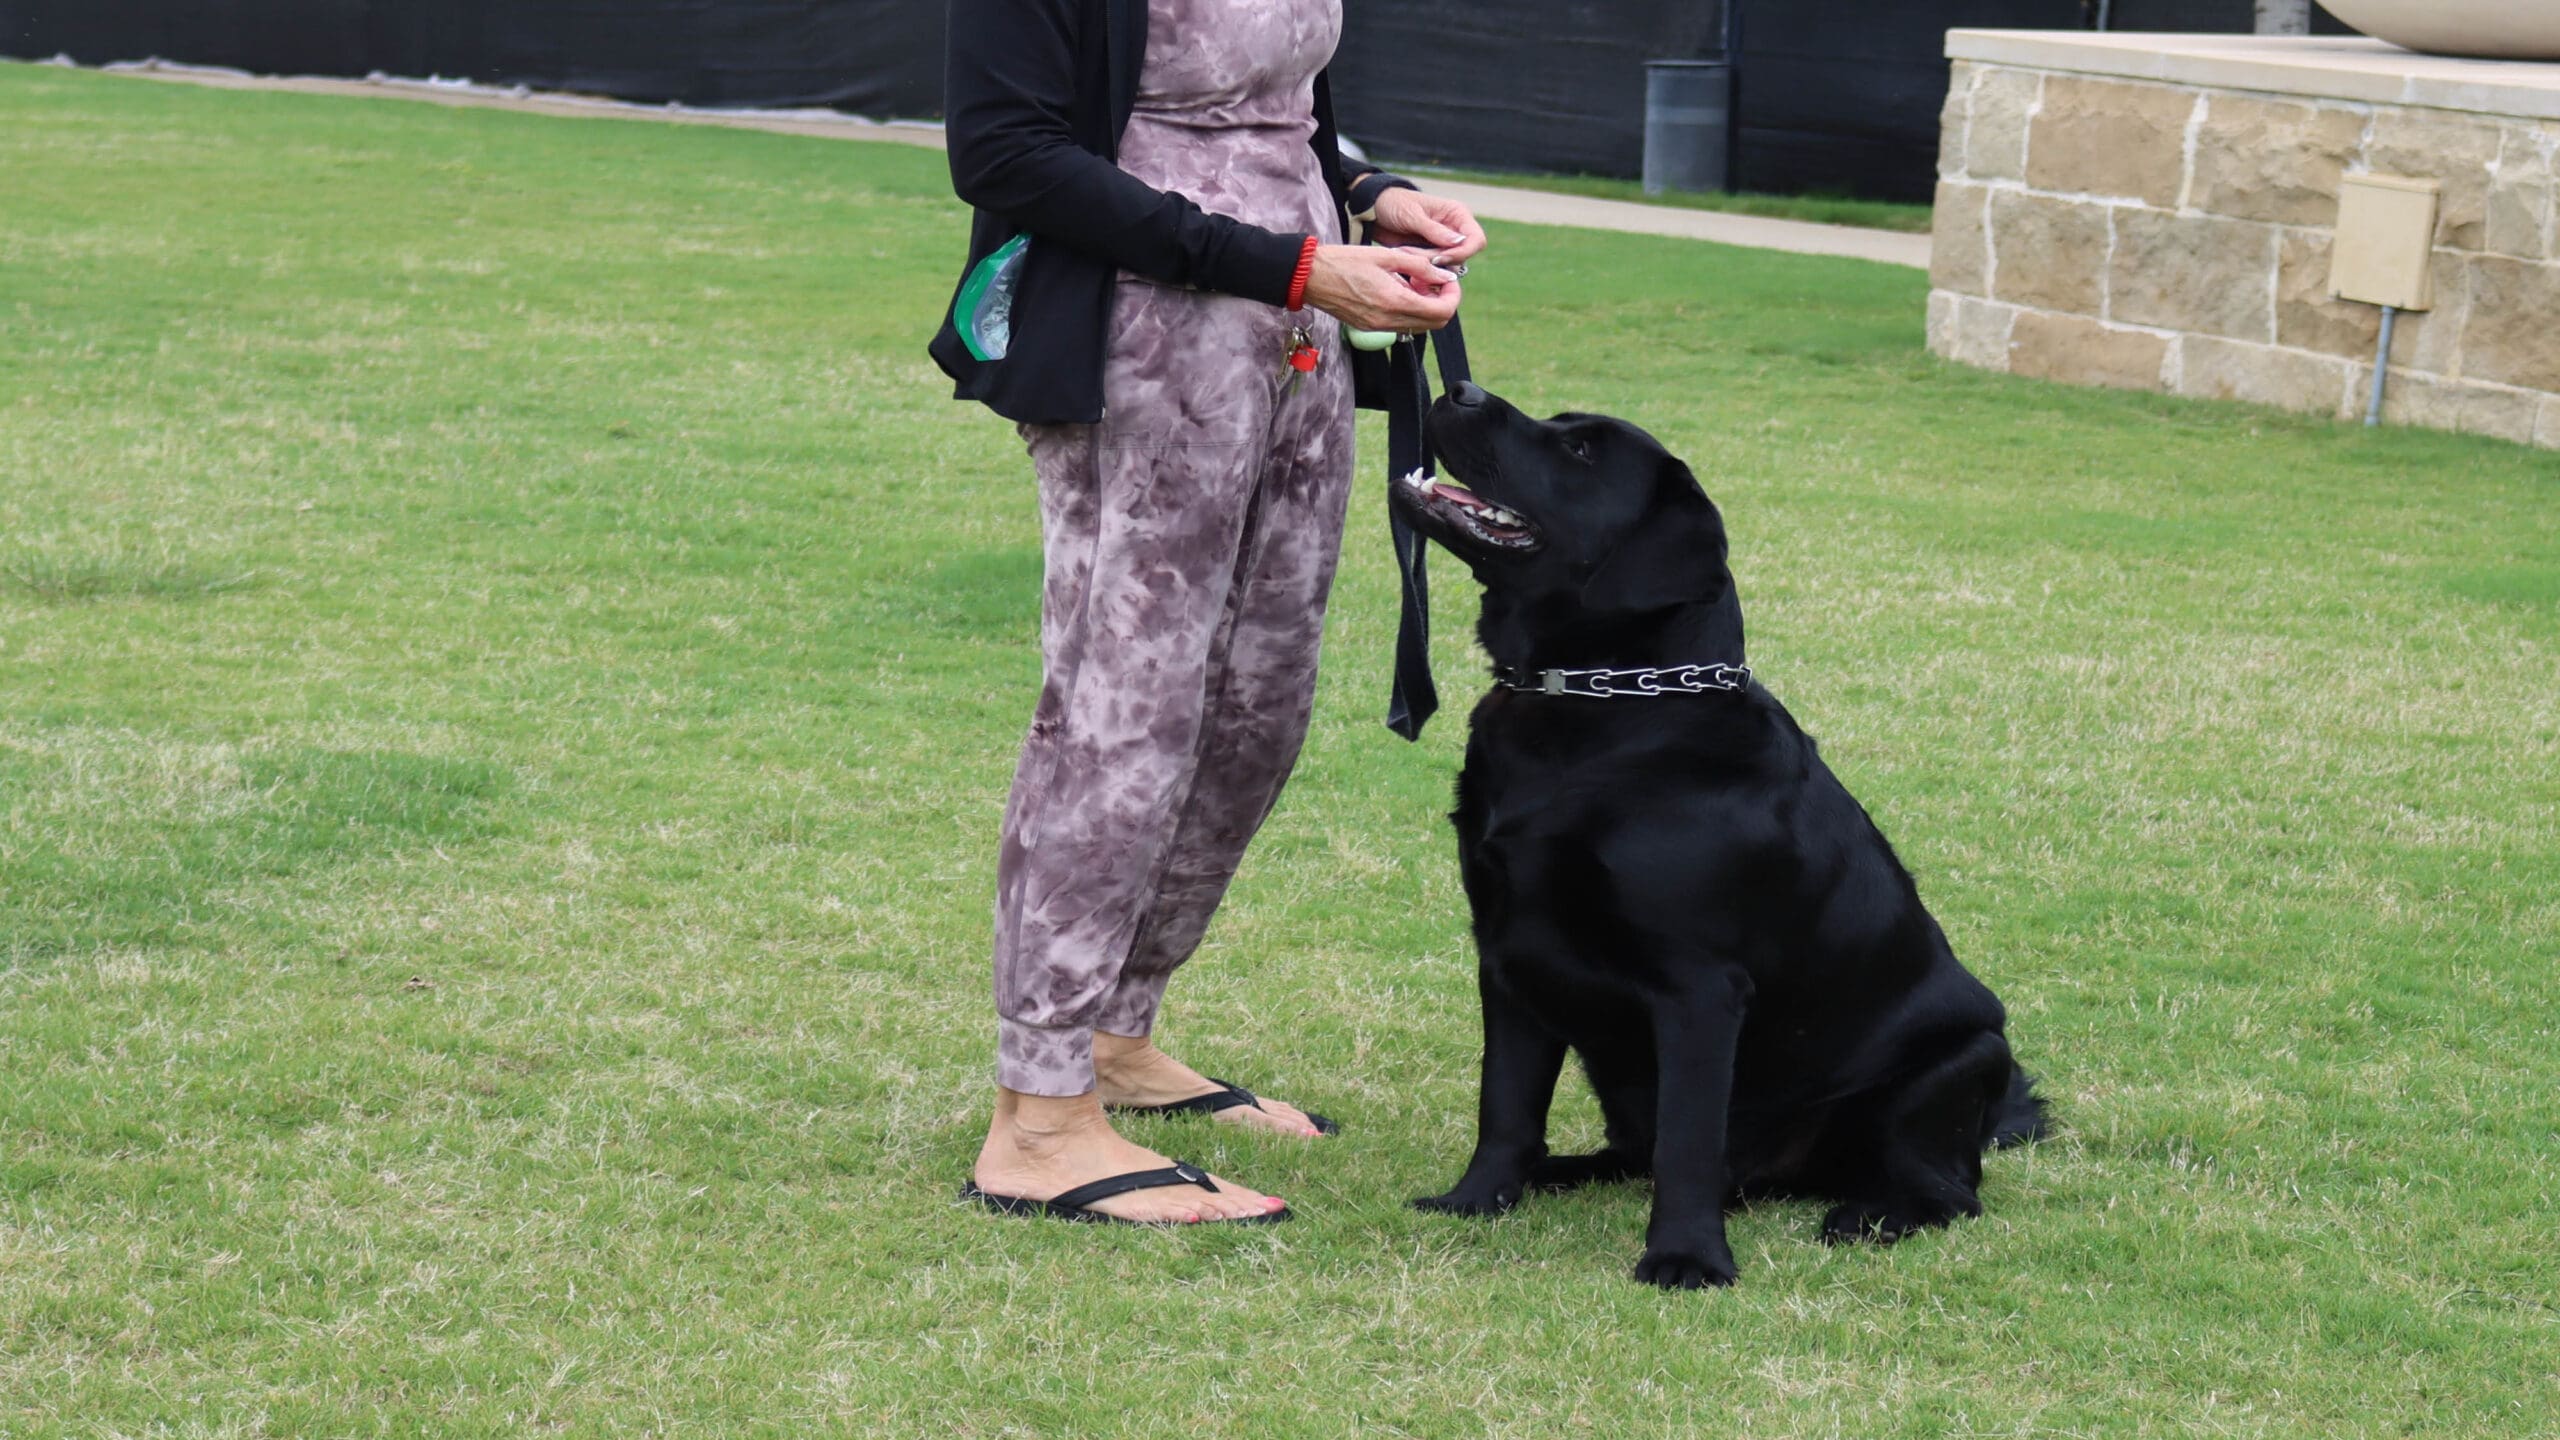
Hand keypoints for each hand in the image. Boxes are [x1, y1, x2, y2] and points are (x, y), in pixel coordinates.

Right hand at [1302, 245, 1460, 333]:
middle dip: (1442, 302)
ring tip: (1414, 282)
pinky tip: (1399, 289)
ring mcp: (1378, 327)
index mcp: (1395, 301)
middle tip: (1434, 280)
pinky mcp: (1369, 327)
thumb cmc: (1344, 260)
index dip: (1453, 296)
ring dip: (1425, 306)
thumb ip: (1420, 266)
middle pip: (1435, 323)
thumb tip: (1445, 275)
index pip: (1442, 311)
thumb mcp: (1387, 256)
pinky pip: (1401, 325)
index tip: (1448, 280)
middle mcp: (1388, 320)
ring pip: (1419, 325)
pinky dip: (1409, 310)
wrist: (1310, 277)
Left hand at [1369, 188, 1486, 264]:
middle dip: (1437, 259)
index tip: (1438, 258)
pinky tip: (1403, 253)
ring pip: (1447, 265)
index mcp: (1457, 214)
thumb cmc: (1394, 204)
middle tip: (1410, 252)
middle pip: (1461, 256)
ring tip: (1402, 250)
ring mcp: (1444, 243)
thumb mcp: (1412, 215)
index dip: (1462, 253)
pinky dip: (1419, 265)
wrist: (1374, 210)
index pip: (1476, 240)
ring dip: (1425, 262)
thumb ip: (1435, 230)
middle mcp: (1455, 229)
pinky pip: (1433, 268)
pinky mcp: (1431, 254)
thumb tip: (1461, 242)